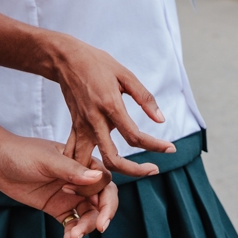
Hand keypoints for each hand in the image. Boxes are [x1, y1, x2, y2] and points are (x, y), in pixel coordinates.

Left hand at [0, 135, 118, 237]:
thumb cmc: (22, 153)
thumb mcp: (46, 160)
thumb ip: (71, 170)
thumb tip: (98, 179)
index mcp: (82, 161)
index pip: (104, 180)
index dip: (101, 192)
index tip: (81, 196)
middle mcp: (80, 179)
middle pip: (102, 199)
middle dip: (104, 214)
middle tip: (99, 227)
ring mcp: (70, 194)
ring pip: (89, 214)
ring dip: (86, 226)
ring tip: (74, 236)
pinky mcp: (57, 207)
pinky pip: (72, 222)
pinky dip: (73, 231)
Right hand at [48, 34, 175, 177]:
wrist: (66, 59)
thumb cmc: (97, 64)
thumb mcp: (125, 75)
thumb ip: (144, 98)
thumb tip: (160, 120)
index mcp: (110, 106)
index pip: (134, 137)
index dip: (155, 146)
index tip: (170, 148)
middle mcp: (94, 121)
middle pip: (113, 159)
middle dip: (135, 171)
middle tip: (153, 169)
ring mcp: (81, 128)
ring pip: (90, 164)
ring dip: (105, 177)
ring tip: (125, 175)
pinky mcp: (74, 129)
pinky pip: (76, 155)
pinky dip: (85, 169)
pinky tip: (99, 174)